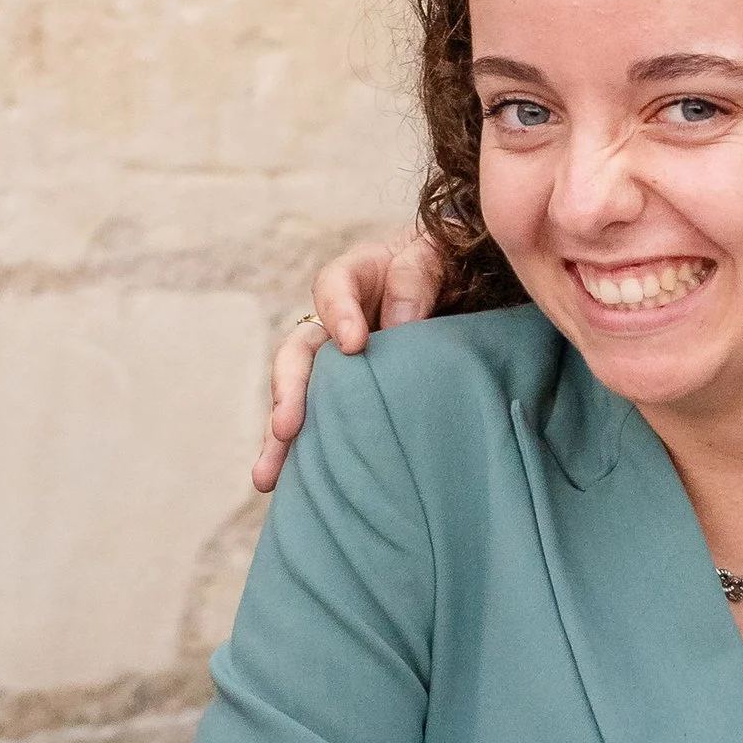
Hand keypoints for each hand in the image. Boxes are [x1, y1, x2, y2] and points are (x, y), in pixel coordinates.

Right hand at [253, 228, 447, 492]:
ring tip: (268, 477)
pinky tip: (295, 489)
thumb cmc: (455, 262)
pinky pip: (327, 423)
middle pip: (302, 352)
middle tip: (287, 427)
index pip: (334, 287)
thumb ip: (418, 276)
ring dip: (282, 438)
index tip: (353, 344)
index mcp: (360, 277)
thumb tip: (400, 324)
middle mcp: (340, 322)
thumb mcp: (441, 253)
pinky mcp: (355, 397)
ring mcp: (343, 364)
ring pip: (304, 397)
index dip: (338, 313)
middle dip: (289, 391)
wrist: (474, 285)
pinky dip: (310, 454)